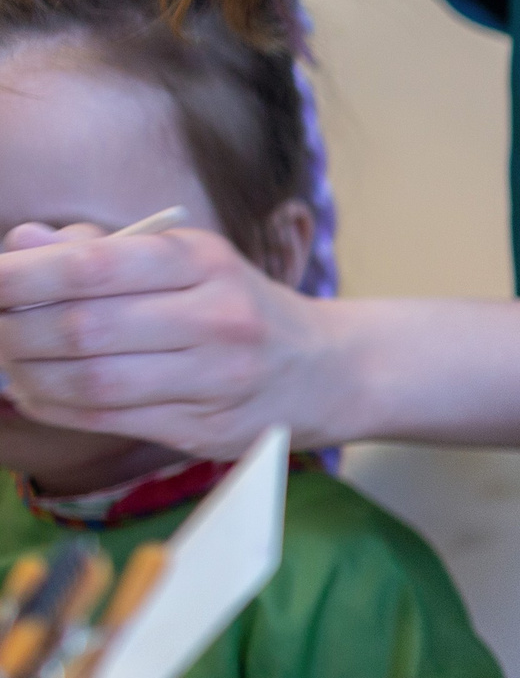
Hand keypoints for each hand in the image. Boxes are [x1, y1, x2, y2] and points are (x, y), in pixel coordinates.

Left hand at [0, 223, 349, 454]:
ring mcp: (216, 382)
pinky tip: (36, 392)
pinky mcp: (208, 430)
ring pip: (93, 382)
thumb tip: (20, 246)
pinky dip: (58, 407)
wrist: (329, 370)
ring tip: (7, 362)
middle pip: (85, 329)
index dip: (23, 275)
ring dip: (29, 374)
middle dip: (15, 329)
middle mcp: (216, 320)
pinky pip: (112, 420)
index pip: (94, 266)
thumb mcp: (186, 259)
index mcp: (203, 263)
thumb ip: (101, 250)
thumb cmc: (239, 306)